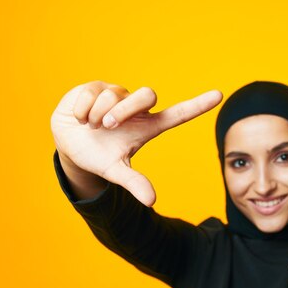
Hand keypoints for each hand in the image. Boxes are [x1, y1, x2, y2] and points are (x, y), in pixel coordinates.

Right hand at [51, 80, 222, 205]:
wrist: (68, 144)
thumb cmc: (99, 155)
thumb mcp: (115, 171)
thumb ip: (134, 182)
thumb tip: (151, 202)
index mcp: (148, 126)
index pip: (179, 114)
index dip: (198, 105)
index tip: (219, 95)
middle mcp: (137, 107)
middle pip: (146, 95)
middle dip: (123, 111)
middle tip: (106, 126)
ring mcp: (118, 94)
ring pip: (115, 95)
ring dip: (97, 114)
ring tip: (91, 126)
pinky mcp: (97, 86)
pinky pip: (92, 92)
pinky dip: (82, 110)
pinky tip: (79, 118)